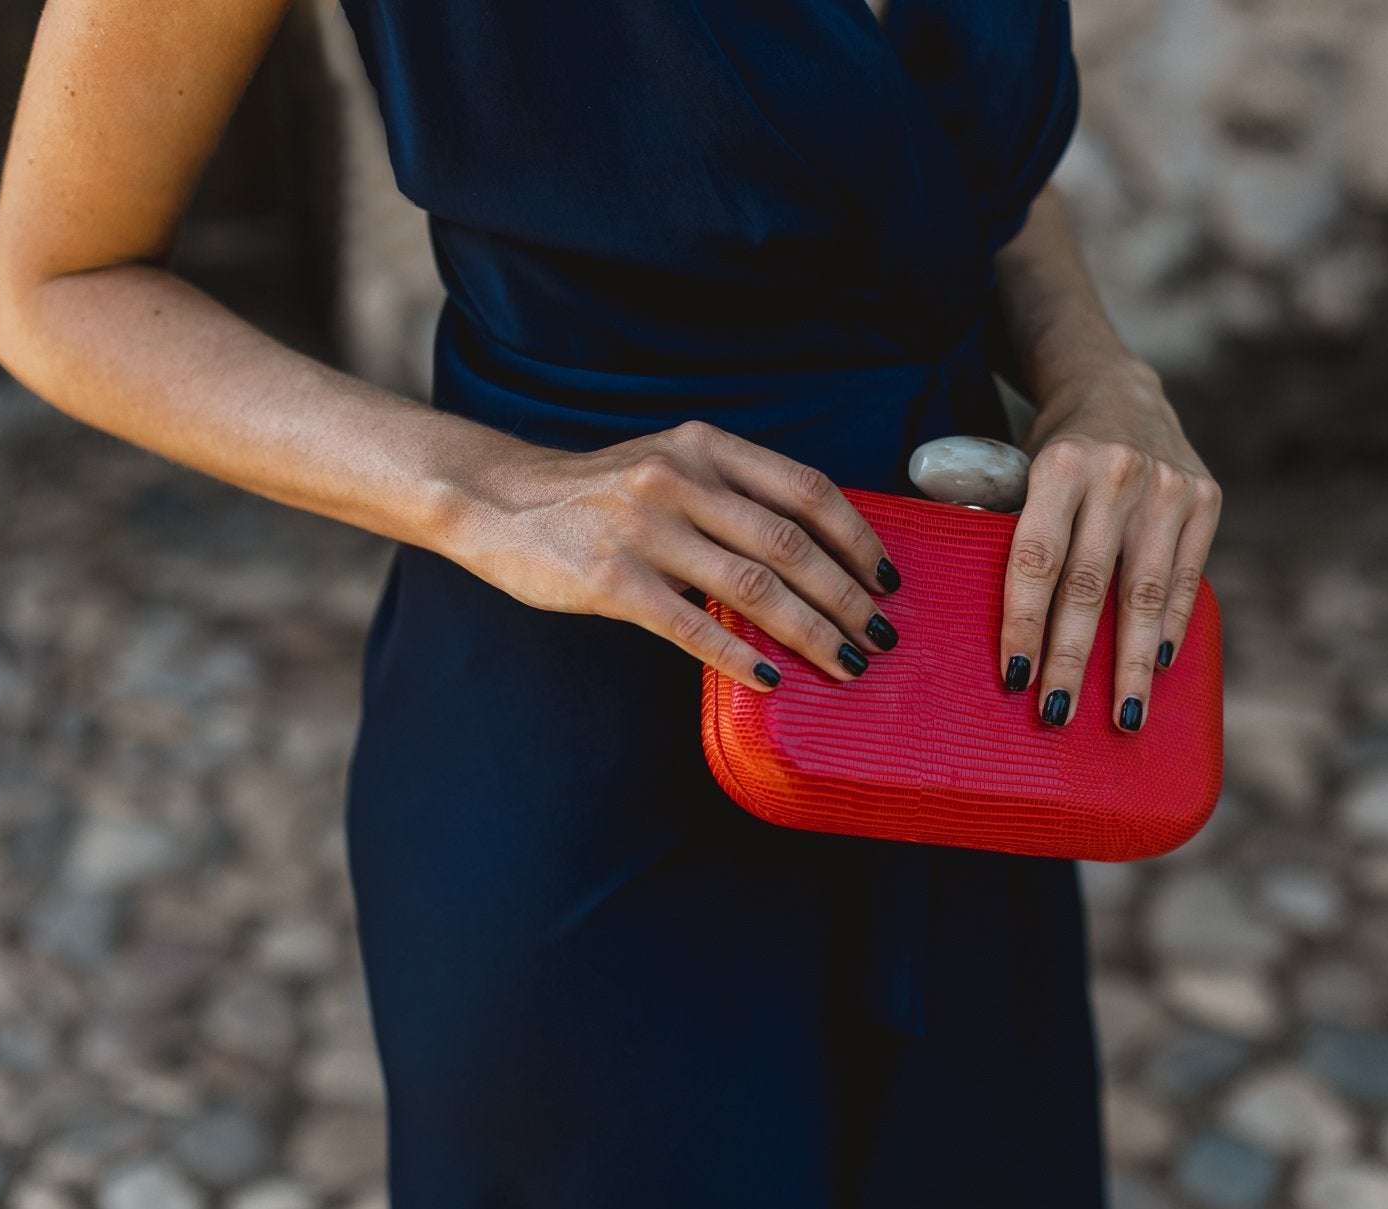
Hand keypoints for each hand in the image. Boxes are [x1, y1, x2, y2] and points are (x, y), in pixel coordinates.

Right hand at [439, 419, 903, 690]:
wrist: (500, 500)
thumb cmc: (599, 492)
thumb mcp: (671, 463)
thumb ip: (735, 492)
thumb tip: (817, 551)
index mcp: (705, 447)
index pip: (805, 490)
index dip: (857, 537)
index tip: (888, 578)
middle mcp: (680, 479)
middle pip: (791, 545)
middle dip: (847, 597)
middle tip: (879, 635)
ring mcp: (645, 528)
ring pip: (754, 589)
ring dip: (811, 633)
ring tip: (845, 663)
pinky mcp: (612, 580)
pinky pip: (692, 627)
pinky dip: (740, 656)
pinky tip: (771, 679)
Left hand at [999, 359, 1220, 730]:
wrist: (1118, 388)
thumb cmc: (1054, 452)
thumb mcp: (1016, 470)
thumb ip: (1003, 527)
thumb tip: (984, 614)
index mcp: (1061, 466)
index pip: (1036, 559)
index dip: (1024, 622)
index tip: (1014, 678)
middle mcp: (1119, 475)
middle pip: (1089, 586)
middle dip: (1072, 657)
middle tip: (1056, 713)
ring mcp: (1169, 487)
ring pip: (1145, 594)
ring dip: (1131, 664)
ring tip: (1122, 719)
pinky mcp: (1207, 498)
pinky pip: (1187, 580)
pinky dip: (1171, 629)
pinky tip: (1158, 670)